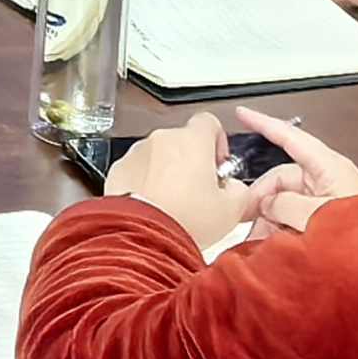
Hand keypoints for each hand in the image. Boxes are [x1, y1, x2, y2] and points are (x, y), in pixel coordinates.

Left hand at [106, 114, 267, 249]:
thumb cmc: (183, 220)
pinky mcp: (118, 170)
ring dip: (166, 173)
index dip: (217, 141)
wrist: (141, 237)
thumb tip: (234, 188)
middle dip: (191, 162)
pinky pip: (136, 170)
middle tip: (198, 193)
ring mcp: (137, 153)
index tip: (217, 163)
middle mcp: (162, 140)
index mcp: (193, 140)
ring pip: (158, 156)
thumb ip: (239, 190)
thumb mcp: (231, 210)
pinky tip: (153, 207)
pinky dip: (144, 183)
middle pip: (182, 142)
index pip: (209, 122)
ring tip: (173, 205)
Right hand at [230, 108, 357, 240]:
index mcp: (329, 167)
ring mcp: (327, 199)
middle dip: (262, 198)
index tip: (244, 114)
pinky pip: (295, 216)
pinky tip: (272, 243)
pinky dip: (280, 228)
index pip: (290, 137)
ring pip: (285, 201)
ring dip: (269, 218)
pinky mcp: (328, 219)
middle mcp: (327, 179)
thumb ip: (283, 203)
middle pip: (282, 177)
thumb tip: (266, 202)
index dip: (264, 124)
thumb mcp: (315, 215)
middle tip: (246, 216)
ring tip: (260, 238)